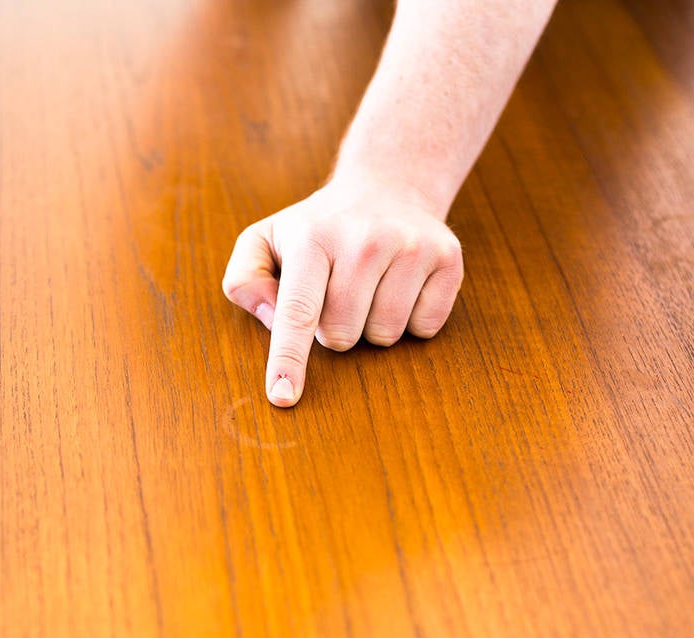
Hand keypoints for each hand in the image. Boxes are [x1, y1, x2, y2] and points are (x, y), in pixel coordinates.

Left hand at [222, 174, 463, 406]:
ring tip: (369, 286)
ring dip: (372, 326)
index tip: (282, 397)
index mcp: (313, 238)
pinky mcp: (447, 259)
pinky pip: (425, 328)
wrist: (388, 186)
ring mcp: (411, 247)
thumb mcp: (266, 239)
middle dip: (333, 330)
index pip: (298, 310)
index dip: (289, 359)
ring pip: (385, 336)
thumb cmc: (318, 229)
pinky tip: (401, 285)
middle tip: (337, 292)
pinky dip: (410, 319)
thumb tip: (271, 317)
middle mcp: (365, 239)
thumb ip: (246, 279)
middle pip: (342, 335)